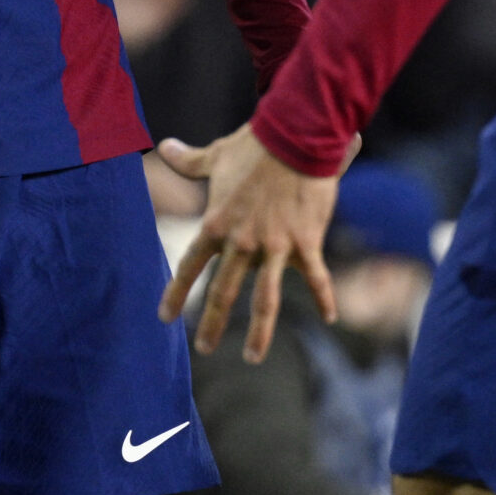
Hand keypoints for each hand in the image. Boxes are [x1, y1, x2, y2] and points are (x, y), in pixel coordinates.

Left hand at [157, 124, 346, 362]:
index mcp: (216, 223)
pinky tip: (331, 318)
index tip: (165, 317)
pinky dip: (325, 298)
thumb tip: (164, 145)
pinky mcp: (305, 242)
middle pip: (223, 292)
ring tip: (253, 358)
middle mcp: (242, 241)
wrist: (294, 136)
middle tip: (203, 348)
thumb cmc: (254, 145)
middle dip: (212, 323)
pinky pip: (316, 277)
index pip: (190, 265)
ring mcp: (274, 245)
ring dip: (259, 331)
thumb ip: (189, 159)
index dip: (176, 292)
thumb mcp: (216, 155)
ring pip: (265, 298)